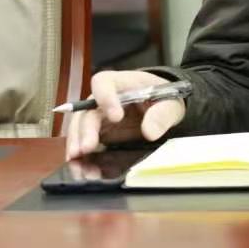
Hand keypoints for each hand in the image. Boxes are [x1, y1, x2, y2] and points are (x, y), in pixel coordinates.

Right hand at [64, 70, 187, 159]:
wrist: (162, 106)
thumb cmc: (163, 97)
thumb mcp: (170, 103)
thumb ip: (162, 114)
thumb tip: (150, 132)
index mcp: (121, 83)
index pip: (104, 83)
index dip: (105, 98)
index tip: (116, 117)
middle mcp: (104, 98)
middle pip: (87, 110)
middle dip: (85, 129)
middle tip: (87, 148)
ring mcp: (99, 116)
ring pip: (81, 126)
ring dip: (77, 143)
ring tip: (78, 160)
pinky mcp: (99, 132)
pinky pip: (86, 140)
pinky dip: (82, 153)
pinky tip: (80, 164)